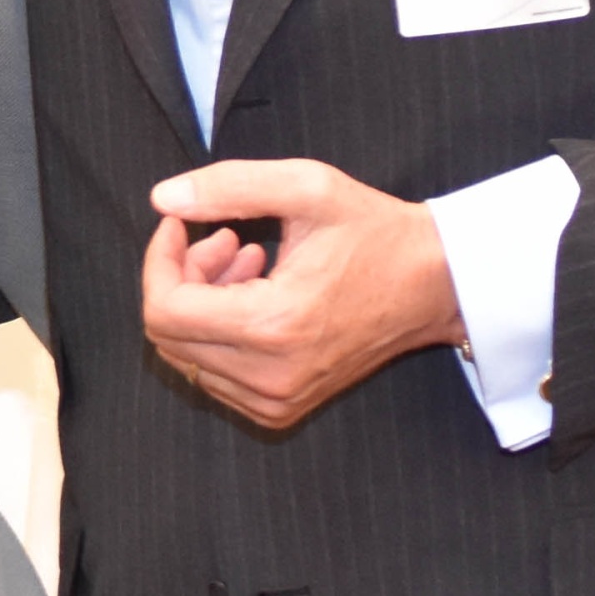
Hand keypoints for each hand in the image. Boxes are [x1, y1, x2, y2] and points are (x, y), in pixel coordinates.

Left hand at [138, 158, 462, 430]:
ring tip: (248, 260)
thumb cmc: (376, 233)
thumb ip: (229, 187)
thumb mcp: (308, 187)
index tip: (182, 223)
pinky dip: (218, 332)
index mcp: (273, 326)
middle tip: (226, 239)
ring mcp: (276, 400)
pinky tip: (257, 294)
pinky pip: (214, 375)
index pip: (163, 309)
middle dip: (180, 278)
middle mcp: (270, 376)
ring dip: (200, 303)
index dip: (159, 259)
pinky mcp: (282, 408)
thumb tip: (162, 200)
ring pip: (187, 356)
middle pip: (168, 335)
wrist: (435, 286)